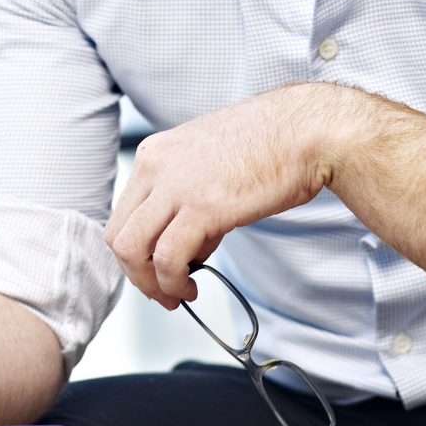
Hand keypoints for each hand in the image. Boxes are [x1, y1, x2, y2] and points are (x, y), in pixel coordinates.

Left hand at [105, 84, 361, 306]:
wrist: (308, 131)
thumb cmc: (272, 146)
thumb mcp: (210, 164)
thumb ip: (187, 199)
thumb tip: (186, 246)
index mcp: (155, 154)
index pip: (123, 215)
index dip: (136, 253)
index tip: (154, 271)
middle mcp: (156, 166)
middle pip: (117, 236)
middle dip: (137, 274)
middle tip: (162, 291)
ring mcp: (176, 185)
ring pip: (131, 250)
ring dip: (150, 284)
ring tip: (178, 294)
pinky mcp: (202, 206)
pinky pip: (167, 259)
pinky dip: (172, 283)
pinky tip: (192, 286)